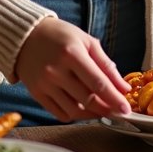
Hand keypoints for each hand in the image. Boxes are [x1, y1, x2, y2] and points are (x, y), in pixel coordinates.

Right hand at [14, 18, 131, 121]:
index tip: (126, 109)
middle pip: (87, 99)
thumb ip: (106, 65)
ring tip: (103, 110)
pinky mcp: (36, 93)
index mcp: (72, 54)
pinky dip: (75, 115)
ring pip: (74, 110)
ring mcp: (45, 84)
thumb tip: (123, 87)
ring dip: (92, 114)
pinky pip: (59, 113)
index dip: (114, 98)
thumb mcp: (86, 41)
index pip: (98, 83)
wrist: (26, 35)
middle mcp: (56, 71)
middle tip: (118, 111)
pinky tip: (84, 108)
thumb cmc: (61, 35)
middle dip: (107, 108)